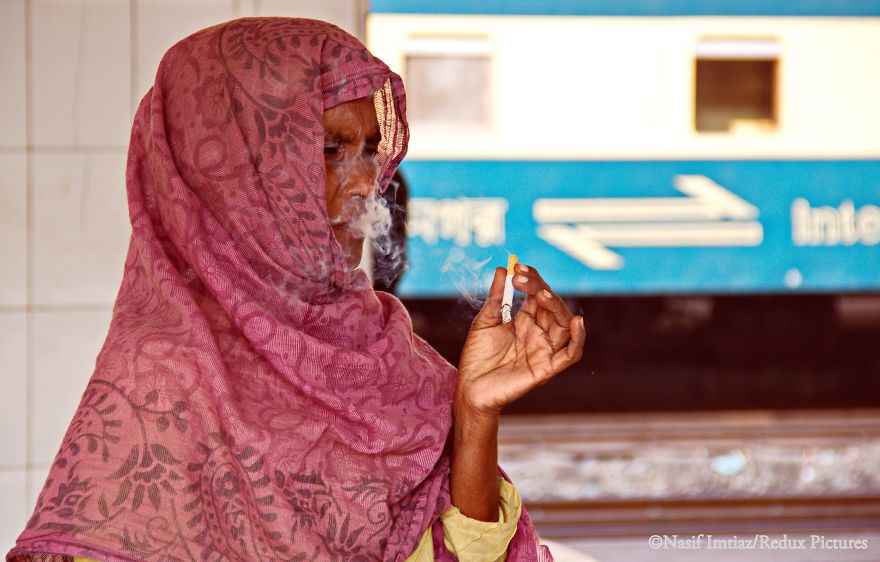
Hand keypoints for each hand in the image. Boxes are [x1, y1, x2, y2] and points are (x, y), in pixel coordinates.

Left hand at [456, 263, 585, 417]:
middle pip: (552, 306)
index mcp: (526, 322)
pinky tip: (576, 322)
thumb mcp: (484, 321)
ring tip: (542, 294)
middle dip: (541, 288)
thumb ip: (496, 297)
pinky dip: (578, 340)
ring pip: (564, 326)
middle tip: (522, 278)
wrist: (469, 388)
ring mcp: (544, 351)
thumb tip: (503, 269)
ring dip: (557, 307)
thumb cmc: (476, 357)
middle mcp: (539, 334)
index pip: (538, 295)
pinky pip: (570, 355)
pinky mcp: (546, 369)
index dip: (532, 279)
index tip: (517, 267)